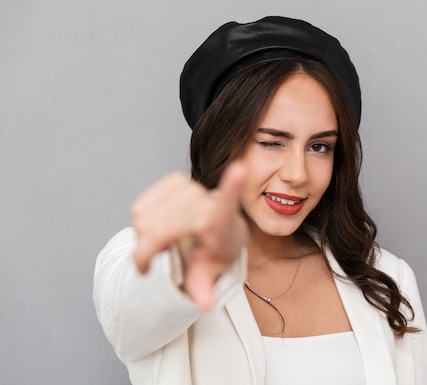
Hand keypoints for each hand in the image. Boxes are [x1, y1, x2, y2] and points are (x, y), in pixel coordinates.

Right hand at [131, 162, 247, 309]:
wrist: (219, 225)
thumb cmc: (217, 249)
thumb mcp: (213, 270)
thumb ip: (204, 286)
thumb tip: (203, 304)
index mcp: (222, 222)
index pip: (226, 206)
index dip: (232, 187)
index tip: (239, 170)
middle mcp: (207, 199)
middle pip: (159, 229)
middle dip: (149, 252)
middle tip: (154, 265)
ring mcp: (190, 186)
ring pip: (144, 218)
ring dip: (144, 237)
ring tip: (162, 245)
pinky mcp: (175, 179)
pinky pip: (139, 207)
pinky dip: (140, 224)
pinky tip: (157, 227)